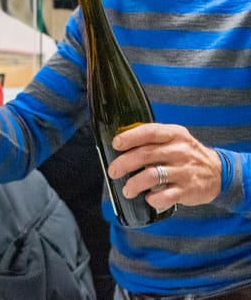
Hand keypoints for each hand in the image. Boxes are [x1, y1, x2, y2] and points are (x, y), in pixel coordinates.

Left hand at [107, 123, 221, 210]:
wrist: (218, 173)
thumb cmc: (186, 154)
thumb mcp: (174, 138)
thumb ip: (152, 139)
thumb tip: (121, 145)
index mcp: (174, 134)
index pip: (149, 132)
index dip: (130, 137)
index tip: (116, 144)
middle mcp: (180, 151)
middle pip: (145, 154)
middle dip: (124, 163)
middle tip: (113, 172)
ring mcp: (184, 171)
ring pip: (152, 176)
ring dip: (134, 184)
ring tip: (127, 190)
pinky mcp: (188, 190)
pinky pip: (165, 196)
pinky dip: (152, 198)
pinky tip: (148, 198)